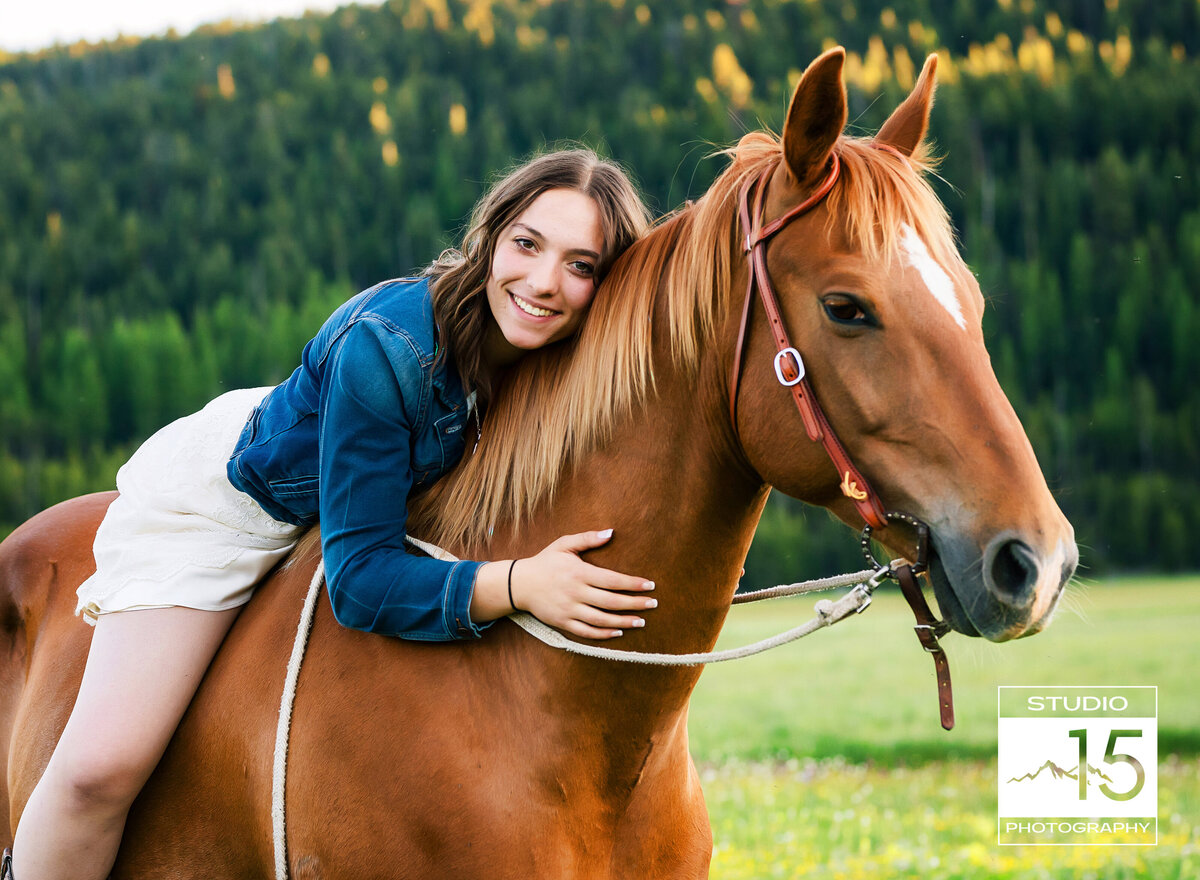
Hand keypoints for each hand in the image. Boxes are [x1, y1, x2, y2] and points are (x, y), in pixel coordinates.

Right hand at [511, 530, 655, 639]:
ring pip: (601, 620)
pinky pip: (587, 632)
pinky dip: (604, 634)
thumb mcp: (564, 544)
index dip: (633, 584)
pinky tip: (618, 632)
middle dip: (635, 604)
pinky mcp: (563, 623)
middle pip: (611, 602)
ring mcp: (569, 610)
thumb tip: (611, 532)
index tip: (650, 585)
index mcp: (579, 573)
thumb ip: (588, 538)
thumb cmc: (545, 562)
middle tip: (653, 604)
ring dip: (624, 622)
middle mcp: (576, 593)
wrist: (518, 584)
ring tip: (641, 622)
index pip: (612, 580)